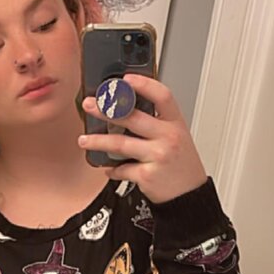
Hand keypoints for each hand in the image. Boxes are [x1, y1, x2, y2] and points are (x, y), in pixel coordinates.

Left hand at [79, 74, 207, 203]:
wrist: (189, 194)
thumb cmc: (180, 164)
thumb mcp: (177, 136)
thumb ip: (156, 123)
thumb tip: (123, 110)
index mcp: (175, 123)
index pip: (162, 96)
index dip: (143, 84)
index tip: (126, 79)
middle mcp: (168, 137)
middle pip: (133, 117)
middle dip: (107, 110)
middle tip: (90, 105)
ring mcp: (158, 156)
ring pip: (120, 144)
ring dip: (98, 141)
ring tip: (84, 140)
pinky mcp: (147, 175)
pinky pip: (122, 169)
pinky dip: (112, 169)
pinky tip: (108, 168)